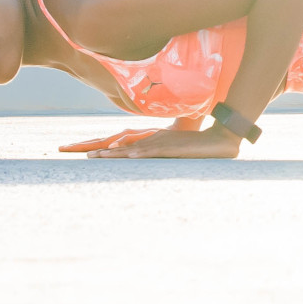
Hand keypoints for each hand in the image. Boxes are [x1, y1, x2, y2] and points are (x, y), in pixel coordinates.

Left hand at [88, 122, 240, 158]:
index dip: (107, 151)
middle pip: (123, 146)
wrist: (220, 139)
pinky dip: (138, 153)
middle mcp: (154, 139)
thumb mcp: (179, 153)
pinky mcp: (171, 147)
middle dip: (101, 151)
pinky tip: (126, 155)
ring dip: (114, 153)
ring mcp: (162, 142)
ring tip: (96, 157)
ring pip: (132, 148)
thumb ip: (166, 156)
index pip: (126, 147)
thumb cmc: (201, 148)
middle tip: (82, 155)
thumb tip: (155, 164)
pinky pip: (151, 150)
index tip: (89, 154)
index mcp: (154, 141)